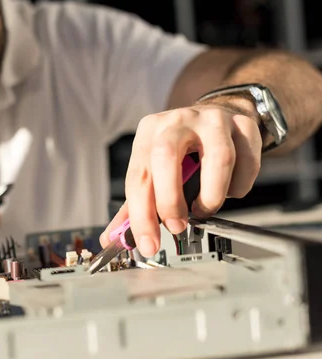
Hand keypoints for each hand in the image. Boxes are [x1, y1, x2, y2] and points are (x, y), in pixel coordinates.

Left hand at [100, 103, 261, 256]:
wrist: (216, 116)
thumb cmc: (181, 150)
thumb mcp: (152, 170)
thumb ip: (133, 206)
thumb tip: (112, 239)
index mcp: (148, 133)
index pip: (138, 177)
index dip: (141, 215)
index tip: (149, 242)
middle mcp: (177, 121)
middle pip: (166, 157)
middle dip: (170, 200)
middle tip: (177, 226)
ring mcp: (212, 120)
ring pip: (217, 158)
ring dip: (212, 195)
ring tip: (205, 208)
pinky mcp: (243, 124)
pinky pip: (247, 160)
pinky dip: (239, 186)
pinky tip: (229, 190)